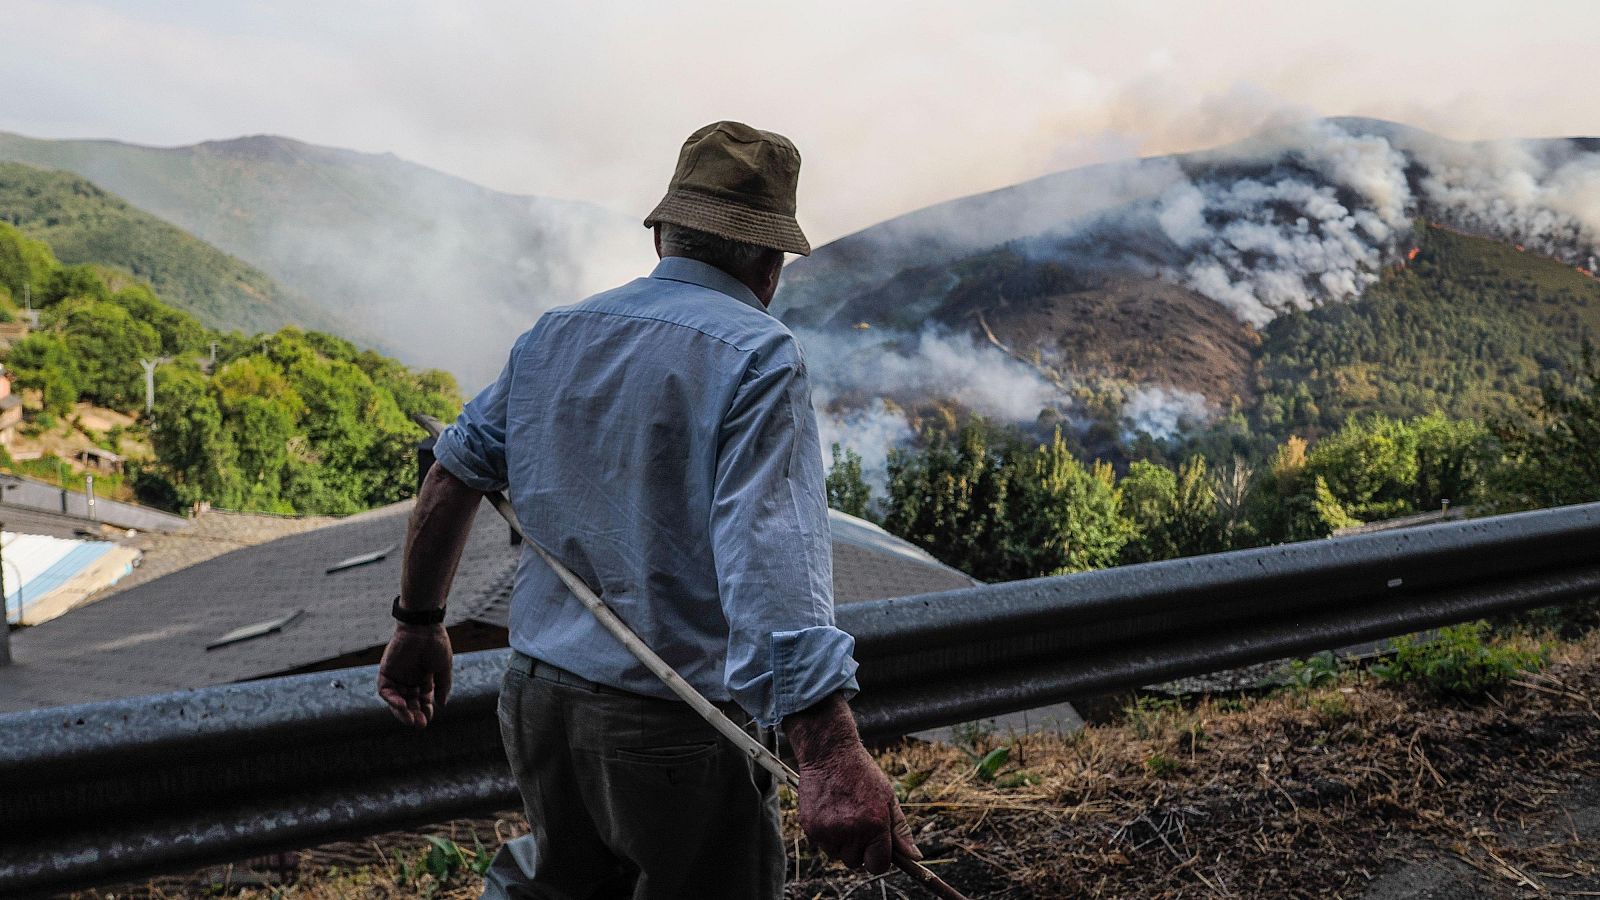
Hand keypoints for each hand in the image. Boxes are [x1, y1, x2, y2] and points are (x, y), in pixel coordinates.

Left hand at [377, 622, 452, 727]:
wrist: (423, 626)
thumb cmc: (436, 643)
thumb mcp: (443, 668)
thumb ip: (442, 686)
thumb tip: (442, 705)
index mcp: (424, 680)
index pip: (422, 701)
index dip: (425, 710)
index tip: (429, 717)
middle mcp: (409, 680)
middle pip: (409, 703)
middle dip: (414, 714)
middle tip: (420, 724)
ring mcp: (397, 677)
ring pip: (396, 700)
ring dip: (402, 712)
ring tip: (410, 719)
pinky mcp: (386, 672)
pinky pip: (385, 690)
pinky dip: (392, 699)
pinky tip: (401, 705)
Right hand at [798, 741, 920, 873]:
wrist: (828, 753)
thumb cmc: (861, 773)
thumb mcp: (888, 797)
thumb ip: (900, 830)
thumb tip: (914, 856)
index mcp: (875, 824)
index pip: (878, 865)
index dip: (878, 858)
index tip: (876, 848)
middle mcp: (852, 831)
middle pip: (856, 862)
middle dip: (858, 849)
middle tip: (857, 823)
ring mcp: (829, 831)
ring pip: (836, 854)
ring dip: (840, 842)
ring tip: (842, 815)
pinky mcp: (811, 828)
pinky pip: (821, 845)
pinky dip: (825, 834)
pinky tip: (829, 812)